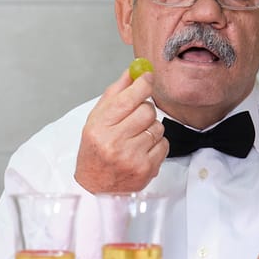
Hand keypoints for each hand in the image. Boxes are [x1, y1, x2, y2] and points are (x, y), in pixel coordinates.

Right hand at [74, 67, 167, 193]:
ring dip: (150, 129)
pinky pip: (164, 145)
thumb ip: (115, 94)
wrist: (95, 187)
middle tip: (135, 118)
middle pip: (147, 111)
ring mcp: (132, 157)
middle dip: (145, 110)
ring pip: (158, 127)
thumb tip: (135, 70)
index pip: (128, 98)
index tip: (148, 78)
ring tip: (136, 138)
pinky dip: (156, 145)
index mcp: (99, 127)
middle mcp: (114, 142)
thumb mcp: (96, 120)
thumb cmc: (95, 151)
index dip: (143, 84)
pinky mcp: (147, 169)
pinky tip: (142, 150)